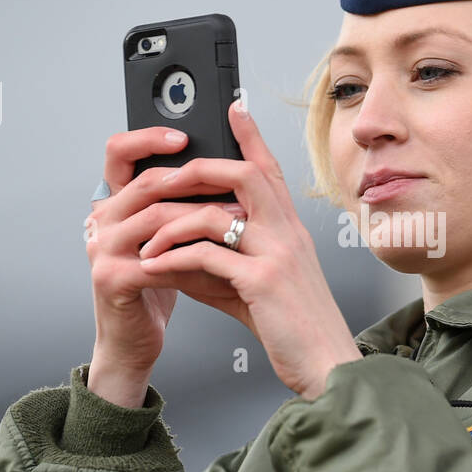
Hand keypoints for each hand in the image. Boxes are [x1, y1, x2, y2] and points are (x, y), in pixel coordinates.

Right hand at [84, 125, 248, 373]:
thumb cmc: (158, 286)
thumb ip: (184, 205)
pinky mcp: (111, 278)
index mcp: (115, 203)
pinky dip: (192, 255)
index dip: (148, 138)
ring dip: (202, 216)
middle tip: (232, 180)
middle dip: (193, 178)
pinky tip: (219, 256)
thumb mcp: (172, 237)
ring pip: (155, 216)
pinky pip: (157, 257)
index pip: (119, 153)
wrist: (135, 340)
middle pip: (144, 181)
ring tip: (238, 217)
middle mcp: (101, 220)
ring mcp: (101, 248)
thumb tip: (230, 171)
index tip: (184, 135)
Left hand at [134, 100, 362, 398]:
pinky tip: (156, 268)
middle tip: (160, 179)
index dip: (250, 136)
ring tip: (145, 243)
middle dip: (195, 171)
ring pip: (216, 214)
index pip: (269, 171)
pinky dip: (174, 259)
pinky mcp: (263, 282)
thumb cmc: (293, 329)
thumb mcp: (257, 287)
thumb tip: (174, 253)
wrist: (326, 365)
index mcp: (290, 231)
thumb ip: (221, 264)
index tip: (233, 107)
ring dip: (171, 225)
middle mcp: (288, 233)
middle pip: (242, 175)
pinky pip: (207, 256)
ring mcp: (278, 254)